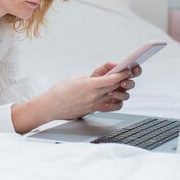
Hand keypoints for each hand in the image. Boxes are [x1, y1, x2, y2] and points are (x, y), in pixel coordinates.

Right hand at [10, 63, 141, 133]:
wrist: (51, 107)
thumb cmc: (61, 91)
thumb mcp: (76, 77)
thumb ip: (93, 75)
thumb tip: (106, 72)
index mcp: (89, 85)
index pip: (111, 79)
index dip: (122, 73)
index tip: (127, 69)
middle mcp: (94, 96)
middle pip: (117, 87)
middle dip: (125, 80)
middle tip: (129, 75)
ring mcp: (95, 105)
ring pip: (117, 98)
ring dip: (122, 91)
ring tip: (122, 85)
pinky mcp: (94, 111)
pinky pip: (111, 107)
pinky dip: (117, 102)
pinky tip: (116, 97)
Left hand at [90, 62, 141, 112]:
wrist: (86, 94)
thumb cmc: (94, 82)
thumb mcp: (99, 71)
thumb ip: (107, 66)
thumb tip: (115, 64)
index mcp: (121, 76)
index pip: (132, 72)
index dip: (136, 70)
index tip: (134, 69)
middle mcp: (122, 86)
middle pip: (131, 84)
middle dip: (128, 83)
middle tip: (122, 82)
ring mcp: (120, 95)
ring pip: (126, 96)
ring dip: (119, 94)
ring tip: (109, 92)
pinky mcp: (115, 104)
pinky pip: (118, 106)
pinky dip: (113, 104)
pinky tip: (106, 102)